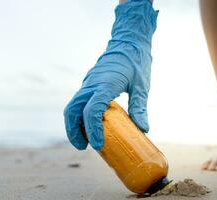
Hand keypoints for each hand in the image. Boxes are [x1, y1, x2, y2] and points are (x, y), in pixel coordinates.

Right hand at [64, 0, 157, 150]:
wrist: (128, 42)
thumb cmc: (137, 62)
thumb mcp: (142, 86)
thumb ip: (140, 107)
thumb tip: (144, 129)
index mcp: (105, 84)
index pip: (92, 109)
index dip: (93, 129)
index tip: (97, 144)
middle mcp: (92, 84)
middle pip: (73, 110)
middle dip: (74, 130)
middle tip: (84, 147)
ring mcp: (88, 83)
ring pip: (72, 106)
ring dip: (73, 124)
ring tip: (84, 141)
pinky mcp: (89, 84)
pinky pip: (78, 102)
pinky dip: (78, 116)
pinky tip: (89, 126)